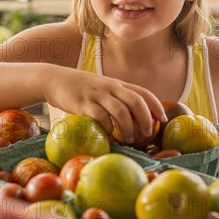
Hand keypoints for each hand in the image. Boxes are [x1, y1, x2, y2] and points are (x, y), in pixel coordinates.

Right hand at [43, 66, 167, 142]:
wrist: (55, 79)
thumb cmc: (82, 89)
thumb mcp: (103, 89)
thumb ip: (118, 99)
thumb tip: (137, 119)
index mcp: (118, 84)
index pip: (144, 93)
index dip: (156, 106)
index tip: (164, 120)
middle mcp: (111, 87)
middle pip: (136, 101)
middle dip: (146, 118)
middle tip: (147, 133)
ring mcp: (97, 95)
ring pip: (121, 110)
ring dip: (128, 127)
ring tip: (128, 139)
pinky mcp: (83, 104)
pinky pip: (101, 116)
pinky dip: (108, 127)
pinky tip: (108, 134)